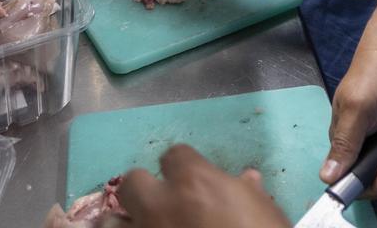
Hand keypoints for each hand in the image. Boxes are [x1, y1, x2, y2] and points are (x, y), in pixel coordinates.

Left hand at [117, 145, 289, 227]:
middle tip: (162, 204)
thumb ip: (248, 194)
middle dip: (145, 190)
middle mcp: (160, 204)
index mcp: (194, 182)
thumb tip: (248, 180)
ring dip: (126, 223)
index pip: (174, 155)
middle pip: (132, 181)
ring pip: (111, 222)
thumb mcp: (265, 214)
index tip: (192, 179)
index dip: (183, 167)